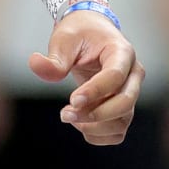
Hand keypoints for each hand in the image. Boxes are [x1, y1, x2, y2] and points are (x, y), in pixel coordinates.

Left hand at [28, 9, 144, 145]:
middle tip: (65, 114)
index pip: (115, 76)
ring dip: (94, 127)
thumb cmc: (80, 33)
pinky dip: (98, 135)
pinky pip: (117, 131)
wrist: (91, 32)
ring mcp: (130, 92)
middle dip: (95, 114)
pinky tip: (79, 123)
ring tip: (69, 116)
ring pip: (123, 121)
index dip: (95, 91)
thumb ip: (54, 57)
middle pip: (125, 102)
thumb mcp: (64, 39)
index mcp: (122, 51)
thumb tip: (35, 64)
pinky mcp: (123, 108)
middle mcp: (133, 73)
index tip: (72, 100)